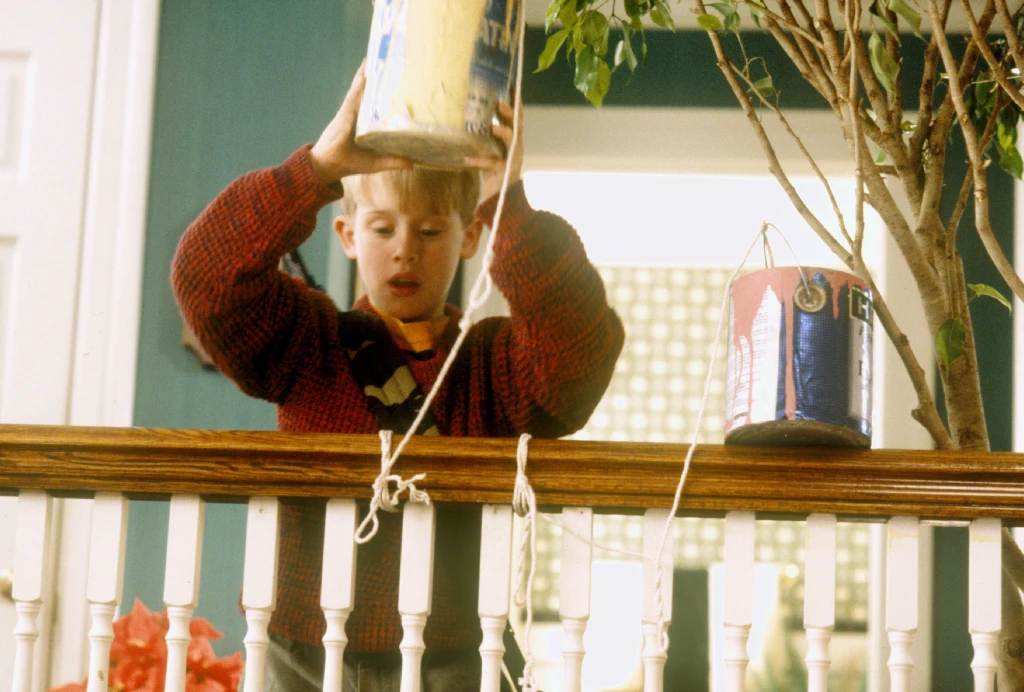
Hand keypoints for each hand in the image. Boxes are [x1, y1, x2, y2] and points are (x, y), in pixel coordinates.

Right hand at [309, 61, 412, 182]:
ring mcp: (349, 113)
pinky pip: (352, 96)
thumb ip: (393, 161)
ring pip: (359, 90)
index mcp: (363, 124)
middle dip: (373, 78)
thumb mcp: (376, 162)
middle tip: (382, 62)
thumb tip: (412, 165)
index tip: (390, 80)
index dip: (380, 92)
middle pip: (366, 93)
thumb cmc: (349, 163)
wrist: (328, 166)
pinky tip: (364, 74)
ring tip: (373, 60)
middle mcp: (356, 115)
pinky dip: (358, 85)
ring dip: (365, 75)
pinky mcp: (344, 114)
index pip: (373, 105)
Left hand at [465, 100, 522, 200]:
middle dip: (510, 113)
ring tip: (492, 127)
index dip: (515, 103)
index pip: (515, 118)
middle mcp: (516, 147)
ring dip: (504, 132)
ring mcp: (513, 159)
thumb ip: (484, 135)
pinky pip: (493, 164)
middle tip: (499, 104)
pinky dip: (479, 161)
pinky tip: (467, 159)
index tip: (511, 87)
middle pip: (517, 125)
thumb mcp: (488, 149)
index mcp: (512, 139)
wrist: (499, 198)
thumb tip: (468, 116)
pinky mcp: (505, 172)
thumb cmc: (492, 171)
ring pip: (513, 141)